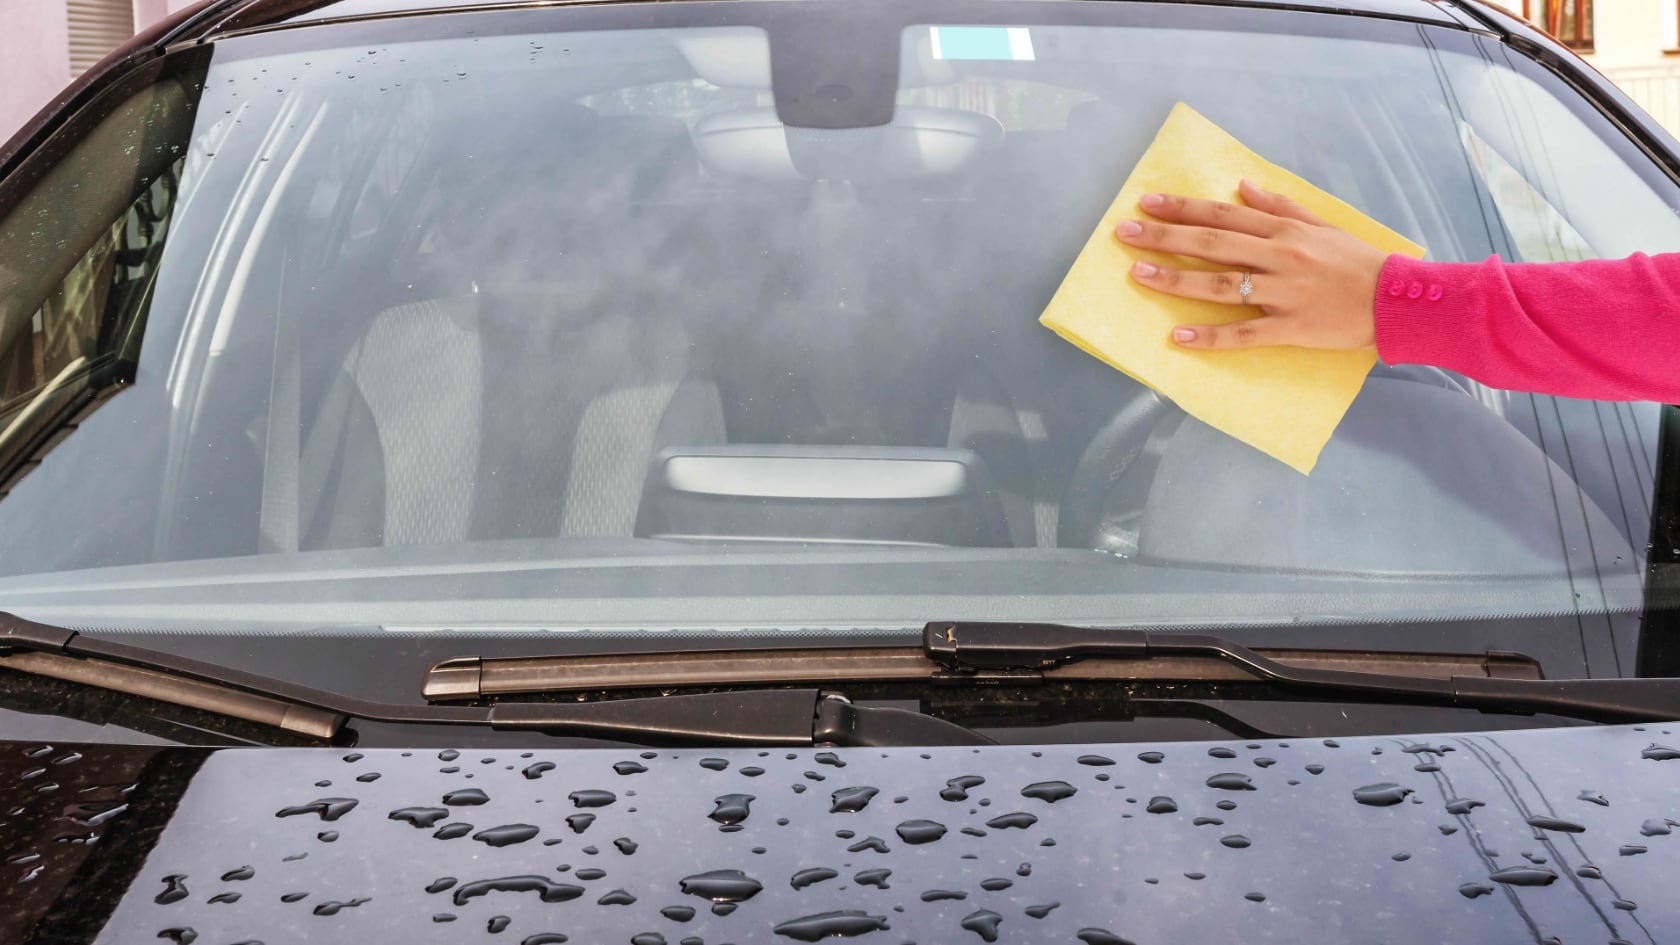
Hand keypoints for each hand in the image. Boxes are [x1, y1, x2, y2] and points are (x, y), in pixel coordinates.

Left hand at [1114, 179, 1388, 349]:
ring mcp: (1284, 293)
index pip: (1222, 214)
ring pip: (1222, 285)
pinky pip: (1245, 334)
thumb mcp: (1322, 224)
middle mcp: (1279, 256)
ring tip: (1139, 275)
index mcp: (1284, 231)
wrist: (1399, 299)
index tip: (1146, 203)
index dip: (1182, 207)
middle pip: (1212, 243)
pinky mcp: (1292, 328)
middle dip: (1165, 236)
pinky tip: (1179, 336)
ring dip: (1177, 279)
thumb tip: (1242, 185)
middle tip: (1124, 233)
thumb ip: (1280, 206)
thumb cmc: (1358, 261)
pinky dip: (1211, 336)